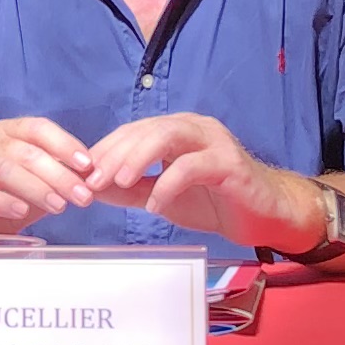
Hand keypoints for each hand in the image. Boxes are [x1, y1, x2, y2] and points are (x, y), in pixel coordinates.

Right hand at [0, 117, 96, 233]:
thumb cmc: (12, 194)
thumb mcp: (40, 179)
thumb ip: (61, 172)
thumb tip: (94, 174)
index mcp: (9, 131)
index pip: (38, 128)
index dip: (64, 143)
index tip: (87, 164)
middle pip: (25, 151)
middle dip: (58, 174)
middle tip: (82, 196)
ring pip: (4, 169)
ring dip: (36, 188)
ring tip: (60, 206)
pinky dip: (4, 202)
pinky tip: (23, 213)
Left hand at [76, 113, 330, 251]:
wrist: (265, 216)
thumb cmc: (214, 202)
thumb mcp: (161, 196)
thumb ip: (129, 190)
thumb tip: (90, 188)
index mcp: (175, 131)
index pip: (131, 131)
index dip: (104, 150)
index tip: (79, 174)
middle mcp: (193, 127)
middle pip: (144, 130)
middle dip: (113, 155)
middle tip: (90, 180)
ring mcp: (213, 141)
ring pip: (166, 136)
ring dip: (136, 159)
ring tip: (116, 184)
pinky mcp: (229, 163)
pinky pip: (192, 167)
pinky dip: (168, 185)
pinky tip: (154, 206)